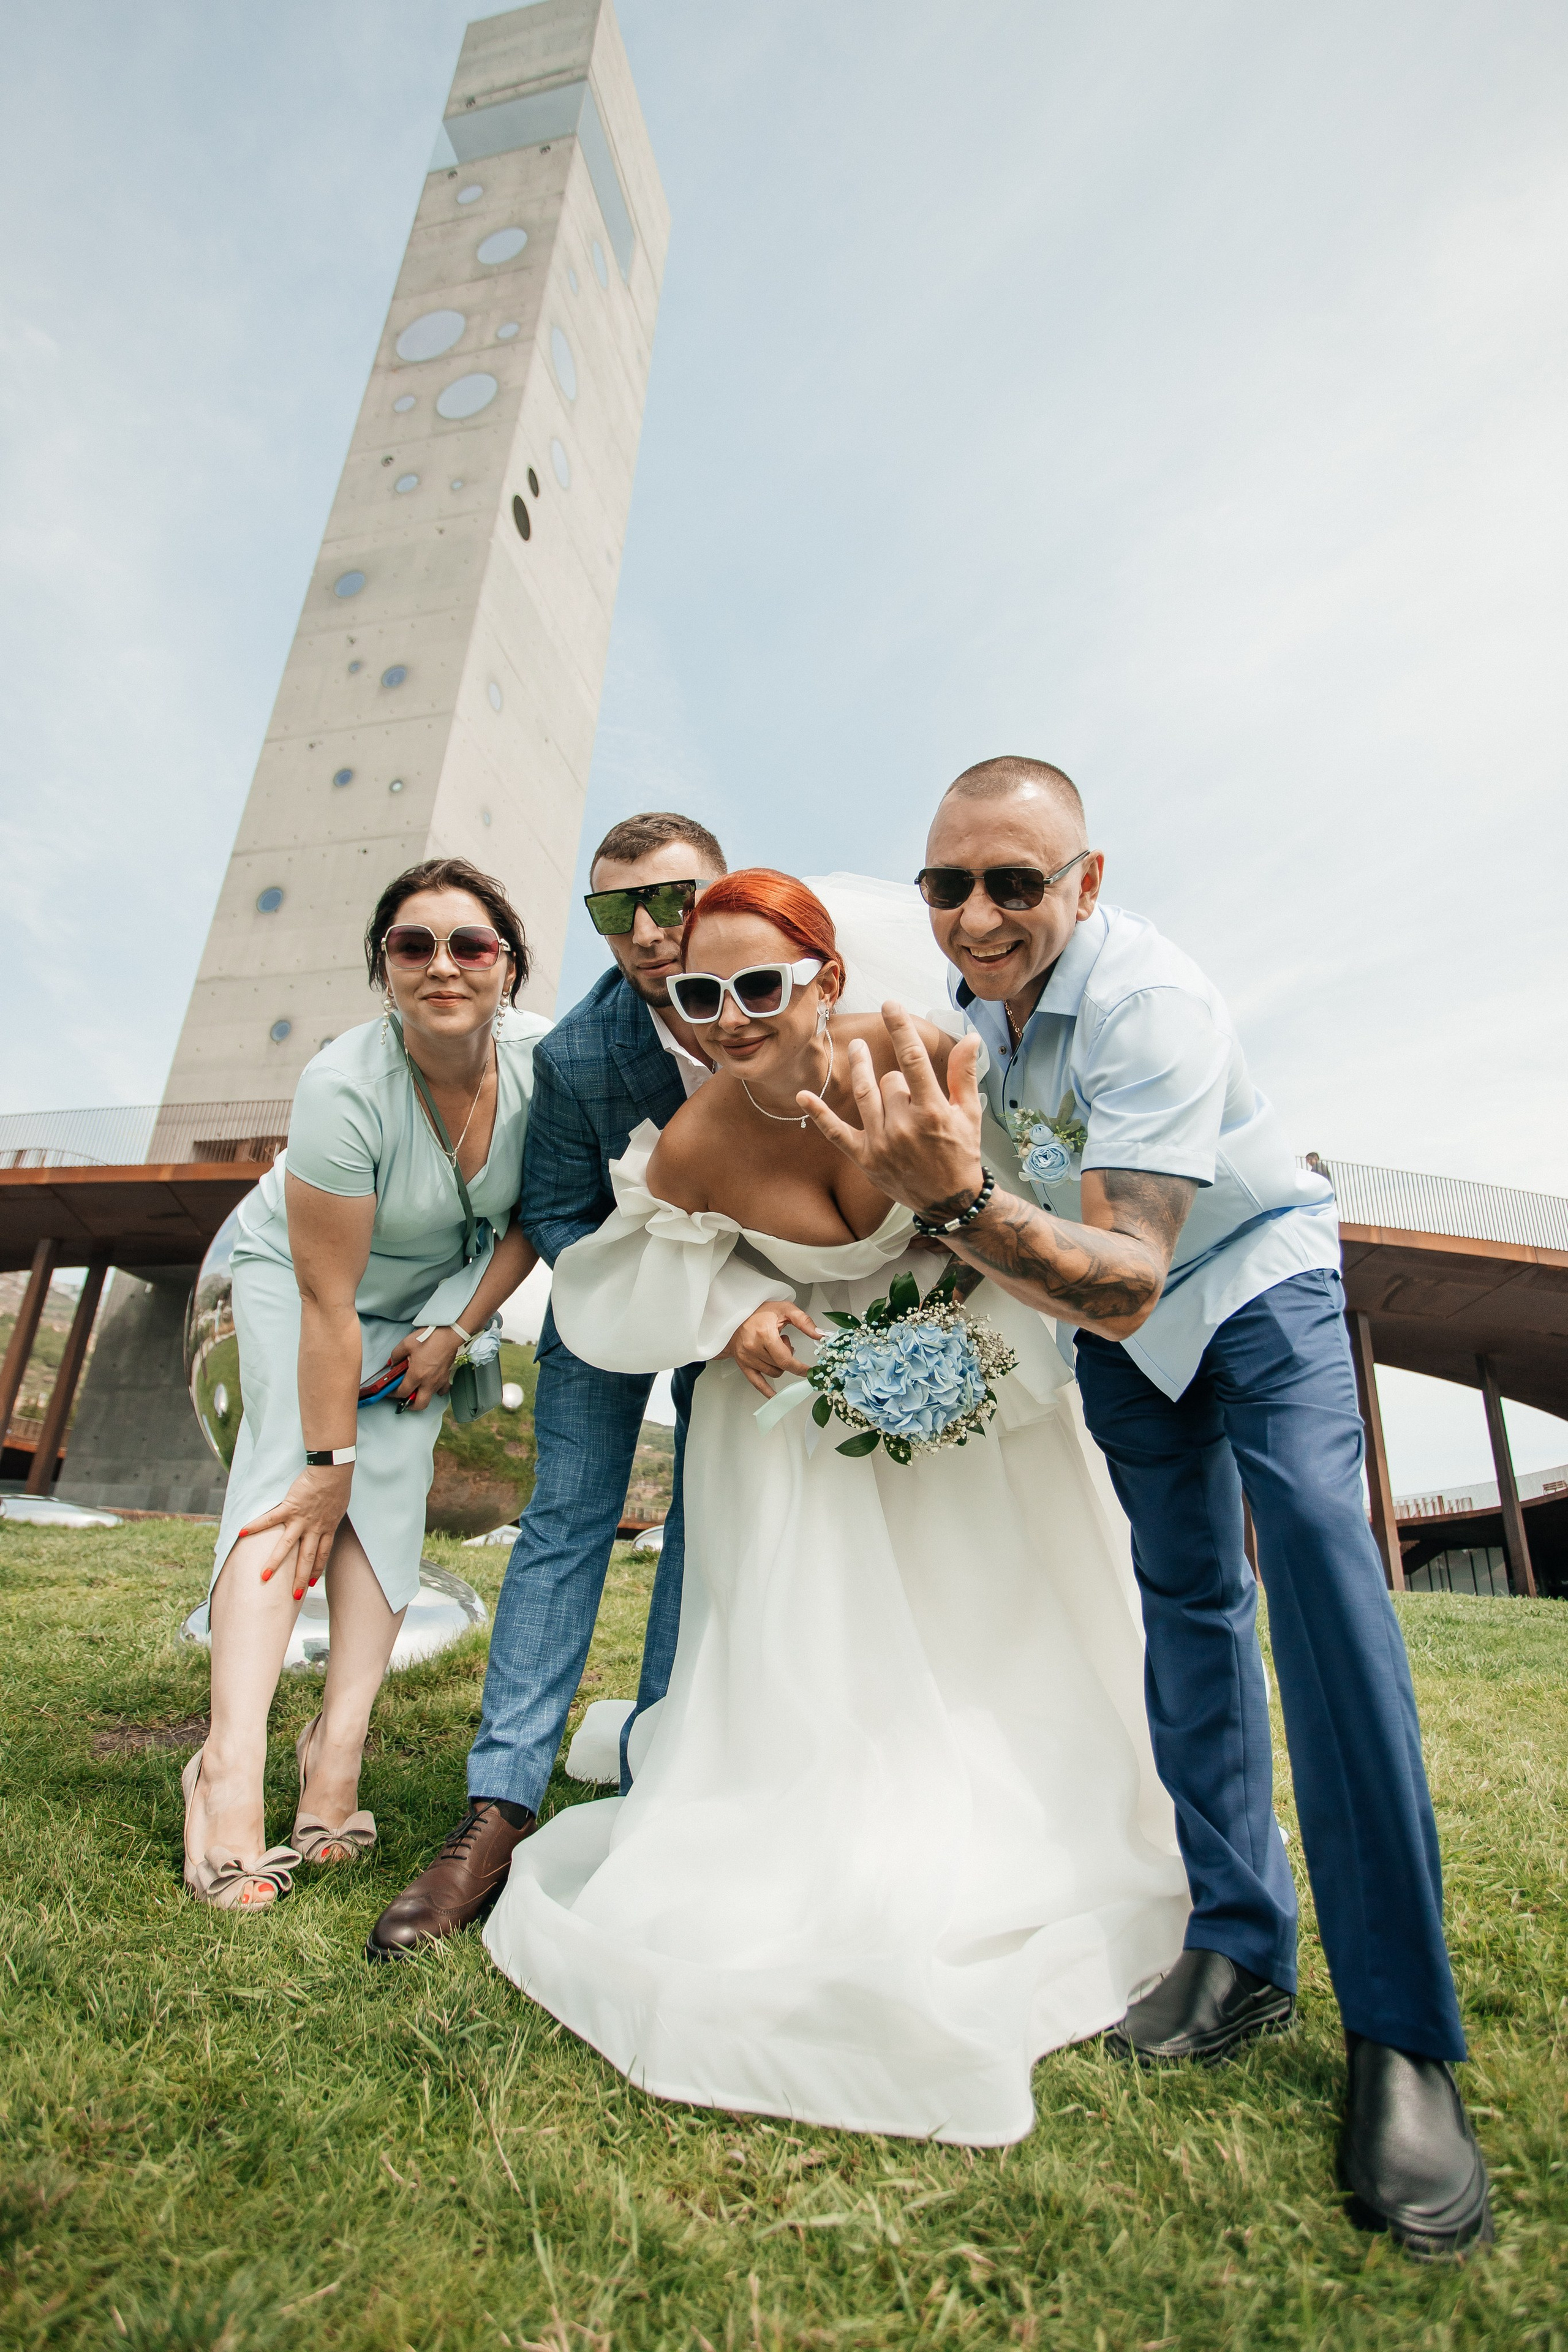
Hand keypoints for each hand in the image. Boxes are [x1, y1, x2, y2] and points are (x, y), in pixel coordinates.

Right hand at [243, 1465, 351, 1598]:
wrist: (333, 1470)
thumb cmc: (338, 1485)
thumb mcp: (339, 1507)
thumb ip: (331, 1517)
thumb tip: (329, 1519)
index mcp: (327, 1528)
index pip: (322, 1555)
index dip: (316, 1570)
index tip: (311, 1583)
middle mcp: (314, 1528)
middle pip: (307, 1557)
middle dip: (300, 1577)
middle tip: (295, 1595)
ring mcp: (301, 1519)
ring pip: (287, 1545)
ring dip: (276, 1562)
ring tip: (264, 1577)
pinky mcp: (290, 1507)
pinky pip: (270, 1519)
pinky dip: (256, 1525)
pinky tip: (242, 1532)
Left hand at [394, 1325, 462, 1409]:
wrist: (450, 1334)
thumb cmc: (430, 1337)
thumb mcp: (406, 1343)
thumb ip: (396, 1355)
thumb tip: (393, 1362)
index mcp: (416, 1375)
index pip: (402, 1392)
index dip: (393, 1394)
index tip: (389, 1391)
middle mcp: (428, 1382)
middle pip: (419, 1405)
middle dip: (409, 1405)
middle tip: (403, 1398)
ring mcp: (439, 1381)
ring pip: (430, 1398)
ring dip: (421, 1396)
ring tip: (416, 1389)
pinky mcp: (446, 1377)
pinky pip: (442, 1390)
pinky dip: (436, 1390)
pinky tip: (431, 1384)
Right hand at [721, 1301, 824, 1398]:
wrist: (736, 1314)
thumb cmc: (760, 1311)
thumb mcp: (784, 1309)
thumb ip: (804, 1321)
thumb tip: (820, 1335)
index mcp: (764, 1334)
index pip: (786, 1359)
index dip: (800, 1368)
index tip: (810, 1371)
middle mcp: (753, 1347)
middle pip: (781, 1366)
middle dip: (789, 1358)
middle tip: (784, 1343)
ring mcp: (747, 1357)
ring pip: (773, 1373)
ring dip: (779, 1365)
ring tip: (773, 1348)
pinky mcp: (743, 1363)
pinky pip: (756, 1382)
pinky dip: (766, 1390)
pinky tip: (774, 1394)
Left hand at [798, 1002, 987, 1222]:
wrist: (949, 1200)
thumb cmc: (961, 1152)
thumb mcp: (969, 1113)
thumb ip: (964, 1074)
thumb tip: (970, 1037)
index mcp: (932, 1111)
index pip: (913, 1060)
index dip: (900, 1029)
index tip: (890, 1004)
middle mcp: (904, 1126)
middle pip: (890, 1080)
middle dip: (900, 1080)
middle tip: (910, 1094)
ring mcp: (881, 1143)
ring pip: (866, 1094)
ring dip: (860, 1069)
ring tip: (857, 1048)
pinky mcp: (865, 1158)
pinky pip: (836, 1132)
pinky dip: (819, 1114)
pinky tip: (804, 1095)